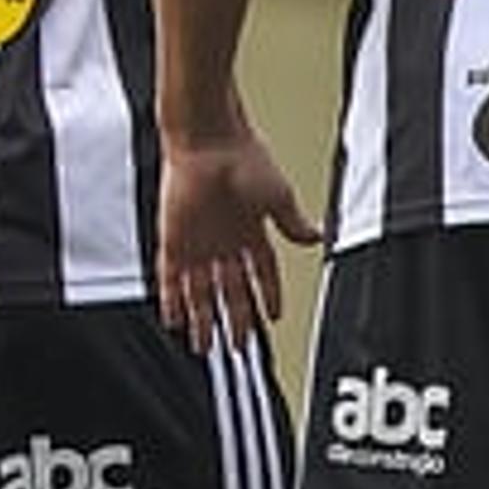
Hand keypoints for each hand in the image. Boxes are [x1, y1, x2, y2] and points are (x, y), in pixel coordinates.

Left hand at [156, 130, 321, 349]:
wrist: (207, 141)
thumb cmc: (243, 157)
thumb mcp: (279, 196)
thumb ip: (293, 223)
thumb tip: (317, 238)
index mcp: (252, 229)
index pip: (263, 272)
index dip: (268, 296)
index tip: (273, 318)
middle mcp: (224, 240)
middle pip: (231, 291)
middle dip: (236, 320)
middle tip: (238, 346)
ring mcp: (198, 242)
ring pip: (200, 292)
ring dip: (203, 320)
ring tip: (204, 347)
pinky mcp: (174, 239)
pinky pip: (171, 279)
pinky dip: (173, 301)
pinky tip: (175, 321)